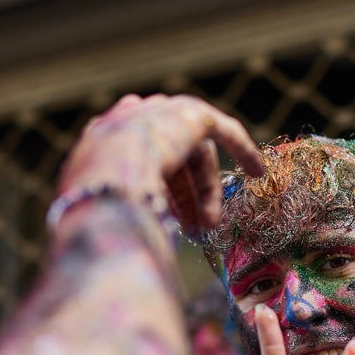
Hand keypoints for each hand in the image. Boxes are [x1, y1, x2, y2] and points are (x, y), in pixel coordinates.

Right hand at [59, 94, 264, 234]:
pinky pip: (223, 131)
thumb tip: (138, 240)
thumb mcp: (100, 209)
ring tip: (210, 225)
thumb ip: (122, 210)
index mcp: (102, 139)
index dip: (156, 189)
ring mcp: (162, 114)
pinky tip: (257, 172)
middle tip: (192, 230)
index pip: (137, 159)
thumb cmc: (96, 198)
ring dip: (205, 191)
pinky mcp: (191, 114)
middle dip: (183, 198)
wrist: (107, 170)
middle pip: (169, 159)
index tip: (165, 214)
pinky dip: (241, 150)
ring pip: (193, 155)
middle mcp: (131, 121)